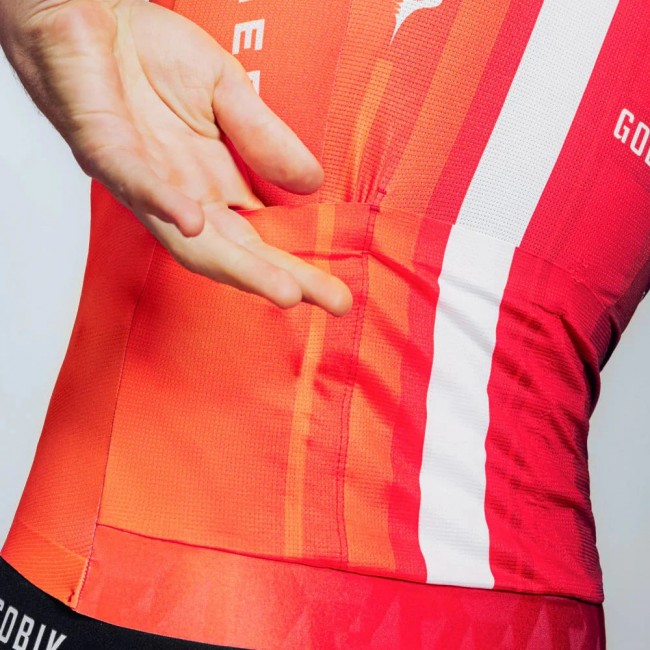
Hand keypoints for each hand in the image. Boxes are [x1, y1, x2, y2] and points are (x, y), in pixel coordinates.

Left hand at [0, 0, 352, 315]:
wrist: (89, 14)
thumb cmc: (154, 56)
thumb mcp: (228, 92)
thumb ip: (265, 139)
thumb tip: (314, 184)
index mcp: (215, 184)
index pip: (262, 238)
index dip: (298, 264)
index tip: (338, 290)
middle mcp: (183, 195)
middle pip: (235, 253)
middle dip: (282, 280)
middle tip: (333, 303)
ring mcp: (144, 180)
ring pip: (188, 241)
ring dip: (235, 266)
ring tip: (284, 289)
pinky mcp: (104, 148)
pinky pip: (134, 181)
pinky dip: (164, 203)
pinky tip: (196, 222)